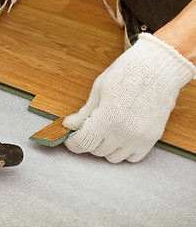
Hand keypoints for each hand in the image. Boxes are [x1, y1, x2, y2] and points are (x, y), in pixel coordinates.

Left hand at [63, 33, 195, 162]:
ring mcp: (139, 138)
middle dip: (88, 141)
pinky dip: (123, 151)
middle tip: (88, 129)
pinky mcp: (151, 139)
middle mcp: (124, 133)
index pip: (83, 143)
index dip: (72, 143)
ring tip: (105, 131)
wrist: (158, 68)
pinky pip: (132, 157)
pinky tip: (121, 136)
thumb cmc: (126, 74)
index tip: (70, 140)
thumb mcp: (98, 90)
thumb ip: (84, 112)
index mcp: (107, 118)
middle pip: (96, 151)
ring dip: (105, 147)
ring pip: (113, 157)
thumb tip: (69, 125)